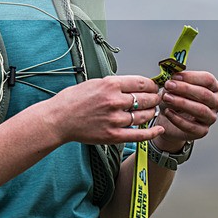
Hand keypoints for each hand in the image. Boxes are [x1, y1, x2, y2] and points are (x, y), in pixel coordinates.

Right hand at [45, 75, 164, 145]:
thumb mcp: (94, 83)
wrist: (58, 119)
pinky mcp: (113, 135)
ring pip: (144, 115)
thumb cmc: (72, 100)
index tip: (154, 86)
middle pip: (145, 98)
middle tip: (156, 98)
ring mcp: (115, 119)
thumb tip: (132, 86)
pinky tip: (158, 129)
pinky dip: (151, 132)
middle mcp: (115, 101)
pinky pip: (139, 134)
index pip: (141, 83)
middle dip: (154, 98)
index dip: (152, 85)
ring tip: (153, 110)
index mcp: (110, 84)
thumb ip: (114, 84)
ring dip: (152, 112)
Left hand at [152, 71, 217, 152]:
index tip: (175, 76)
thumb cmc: (174, 99)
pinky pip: (192, 126)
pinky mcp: (202, 131)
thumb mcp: (173, 87)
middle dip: (185, 89)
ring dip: (182, 102)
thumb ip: (175, 81)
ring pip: (201, 110)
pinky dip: (178, 119)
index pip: (208, 79)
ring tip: (167, 98)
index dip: (191, 77)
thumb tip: (173, 77)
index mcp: (213, 87)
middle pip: (205, 94)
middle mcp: (216, 102)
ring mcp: (211, 118)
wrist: (168, 120)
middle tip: (168, 85)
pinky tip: (167, 112)